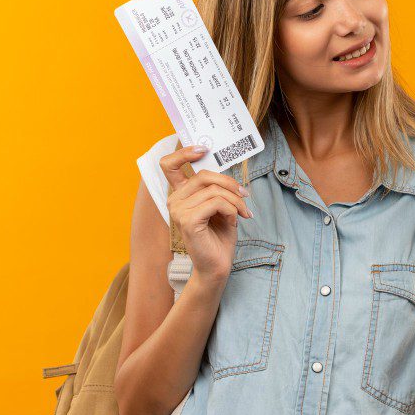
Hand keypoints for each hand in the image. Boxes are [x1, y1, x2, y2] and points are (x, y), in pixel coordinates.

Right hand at [159, 144, 252, 281]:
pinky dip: (232, 210)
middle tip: (245, 195)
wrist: (217, 266)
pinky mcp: (189, 221)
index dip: (184, 153)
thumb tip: (227, 172)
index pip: (169, 165)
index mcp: (179, 195)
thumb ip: (216, 188)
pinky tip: (235, 221)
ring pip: (215, 190)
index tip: (203, 149)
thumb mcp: (220, 206)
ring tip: (243, 213)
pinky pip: (217, 203)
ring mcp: (179, 211)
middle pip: (204, 175)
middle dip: (230, 184)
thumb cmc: (219, 236)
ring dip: (236, 200)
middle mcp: (174, 201)